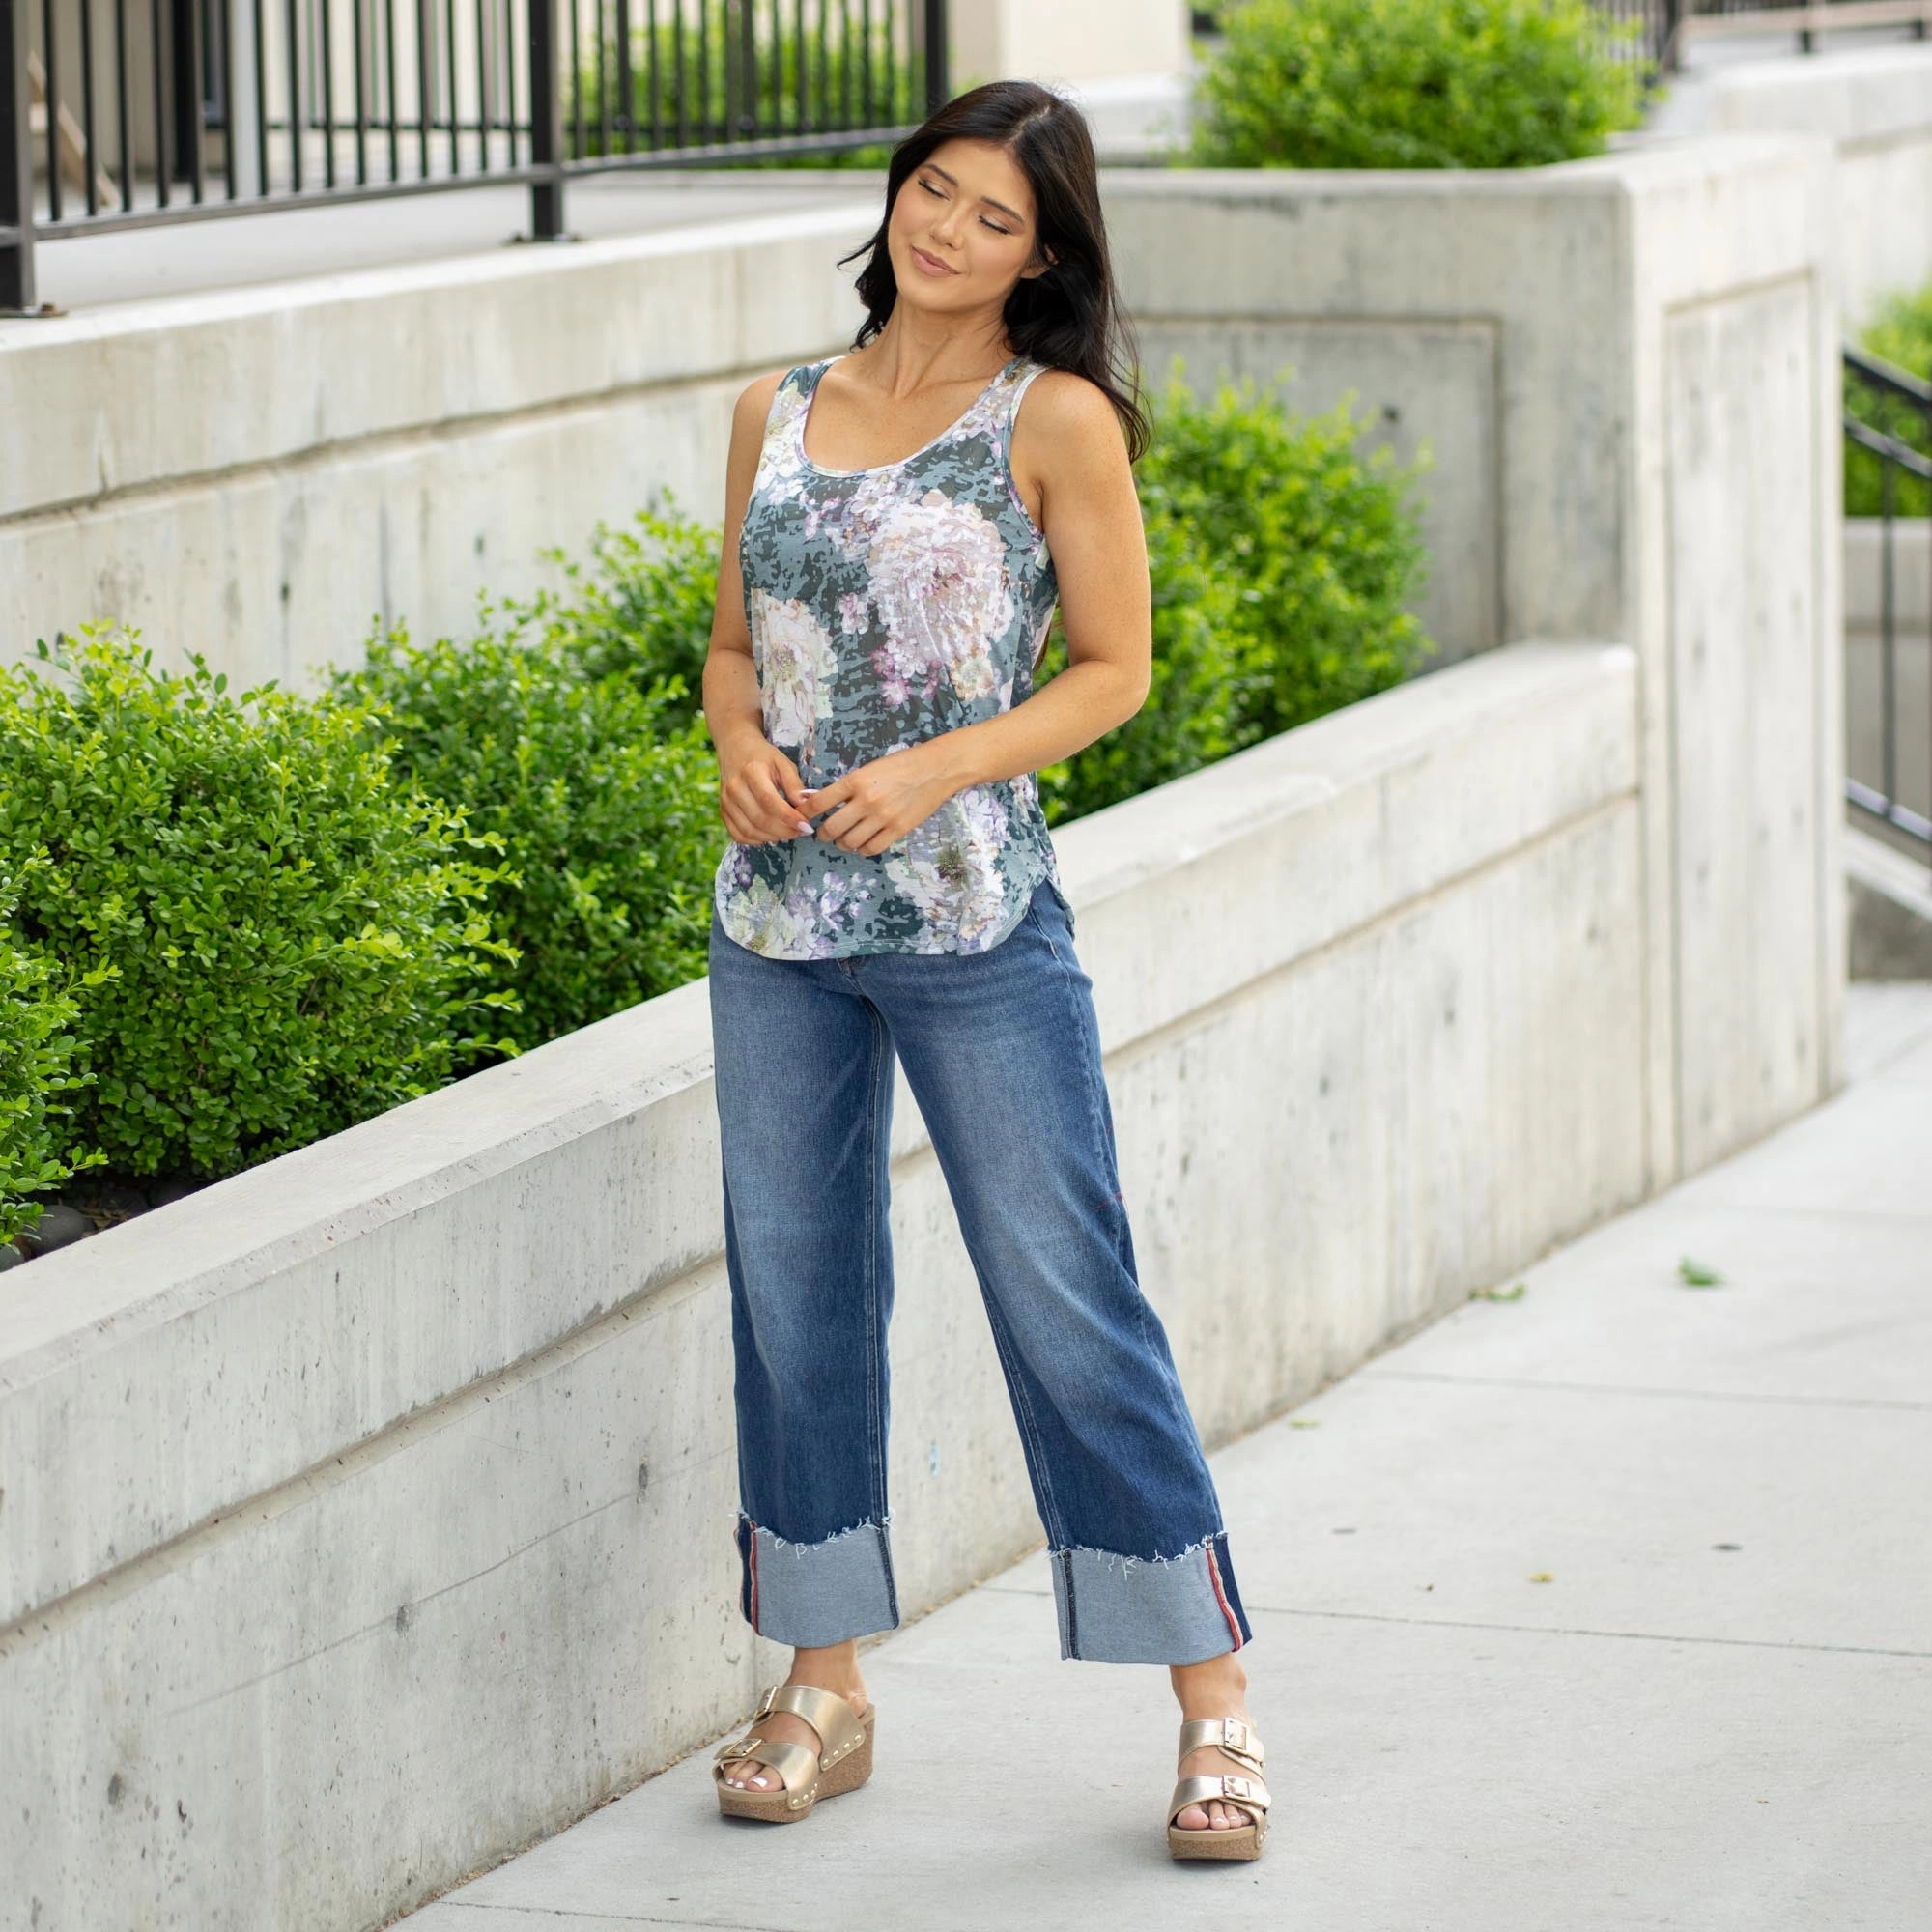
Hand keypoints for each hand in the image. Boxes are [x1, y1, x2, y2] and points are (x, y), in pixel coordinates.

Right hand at [718, 738, 816, 845]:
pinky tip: (770, 834)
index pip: (769, 801)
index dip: (789, 818)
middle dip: (784, 831)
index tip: (806, 825)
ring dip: (772, 837)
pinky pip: (738, 835)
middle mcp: (734, 788)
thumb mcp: (783, 763)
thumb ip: (795, 785)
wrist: (735, 749)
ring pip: (749, 831)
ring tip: (788, 832)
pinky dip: (757, 840)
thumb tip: (807, 806)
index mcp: (751, 772)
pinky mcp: (723, 811)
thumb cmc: (763, 757)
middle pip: (760, 820)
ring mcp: (726, 801)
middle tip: (800, 831)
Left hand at [803, 746, 956, 857]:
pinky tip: (863, 842)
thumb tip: (820, 800)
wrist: (935, 769)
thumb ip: (848, 786)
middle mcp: (866, 800)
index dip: (806, 813)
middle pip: (831, 828)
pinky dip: (862, 849)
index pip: (819, 802)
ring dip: (842, 843)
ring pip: (849, 842)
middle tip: (824, 833)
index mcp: (855, 781)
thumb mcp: (869, 769)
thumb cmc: (901, 765)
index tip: (803, 817)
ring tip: (844, 839)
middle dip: (823, 833)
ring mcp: (882, 817)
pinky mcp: (898, 829)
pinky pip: (871, 848)